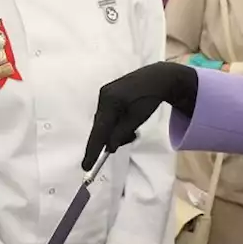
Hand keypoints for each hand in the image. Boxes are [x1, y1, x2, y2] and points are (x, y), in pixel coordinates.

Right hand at [82, 62, 197, 170]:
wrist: (156, 78)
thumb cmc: (149, 99)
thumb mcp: (137, 119)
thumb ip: (121, 133)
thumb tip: (109, 147)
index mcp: (110, 101)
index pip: (100, 130)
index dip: (92, 150)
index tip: (86, 166)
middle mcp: (103, 96)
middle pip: (100, 126)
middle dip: (107, 139)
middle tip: (118, 146)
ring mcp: (104, 94)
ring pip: (104, 121)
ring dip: (114, 131)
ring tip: (131, 131)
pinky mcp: (108, 94)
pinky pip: (107, 114)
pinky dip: (114, 123)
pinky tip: (126, 124)